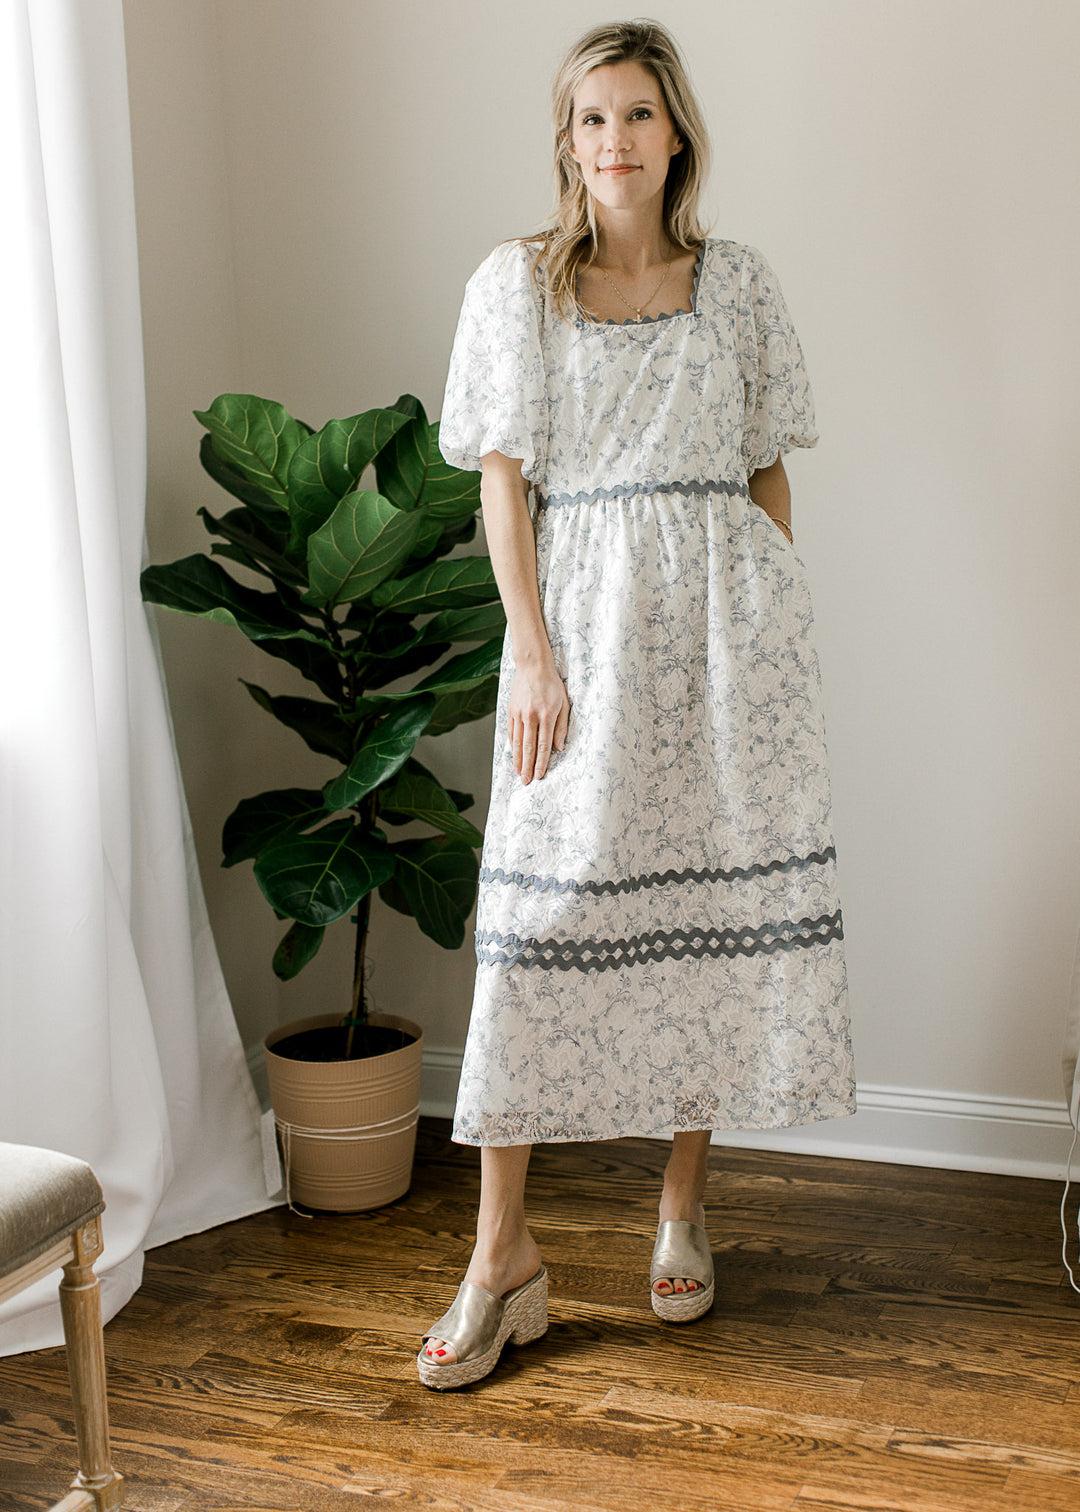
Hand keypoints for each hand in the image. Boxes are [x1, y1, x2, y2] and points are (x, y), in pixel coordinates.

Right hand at [508, 663, 569, 784]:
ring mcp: (519, 714)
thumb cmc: (552, 684)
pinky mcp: (511, 711)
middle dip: (528, 767)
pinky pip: (511, 732)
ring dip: (518, 760)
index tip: (540, 775)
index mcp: (546, 715)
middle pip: (529, 748)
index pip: (544, 745)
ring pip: (518, 742)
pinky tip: (514, 756)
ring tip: (518, 773)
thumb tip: (560, 748)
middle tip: (526, 782)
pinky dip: (512, 746)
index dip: (542, 762)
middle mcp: (531, 716)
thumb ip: (562, 726)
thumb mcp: (564, 703)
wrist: (533, 666)